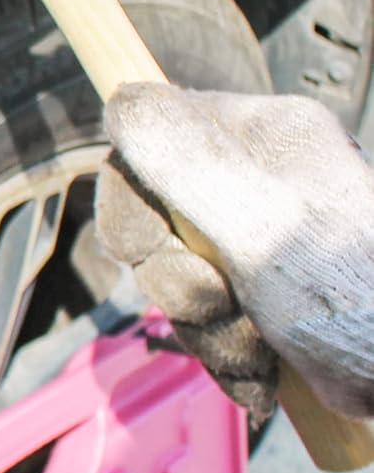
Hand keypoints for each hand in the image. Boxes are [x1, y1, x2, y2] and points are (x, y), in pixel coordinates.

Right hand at [97, 84, 373, 421]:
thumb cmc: (360, 304)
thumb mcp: (265, 221)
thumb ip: (185, 158)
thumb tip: (122, 100)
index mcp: (265, 135)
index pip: (150, 139)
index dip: (132, 202)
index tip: (144, 250)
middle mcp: (262, 179)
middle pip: (158, 221)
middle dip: (178, 283)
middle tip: (221, 307)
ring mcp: (269, 241)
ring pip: (183, 278)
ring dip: (209, 331)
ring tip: (261, 354)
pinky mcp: (276, 297)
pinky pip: (215, 319)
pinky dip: (230, 354)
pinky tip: (265, 373)